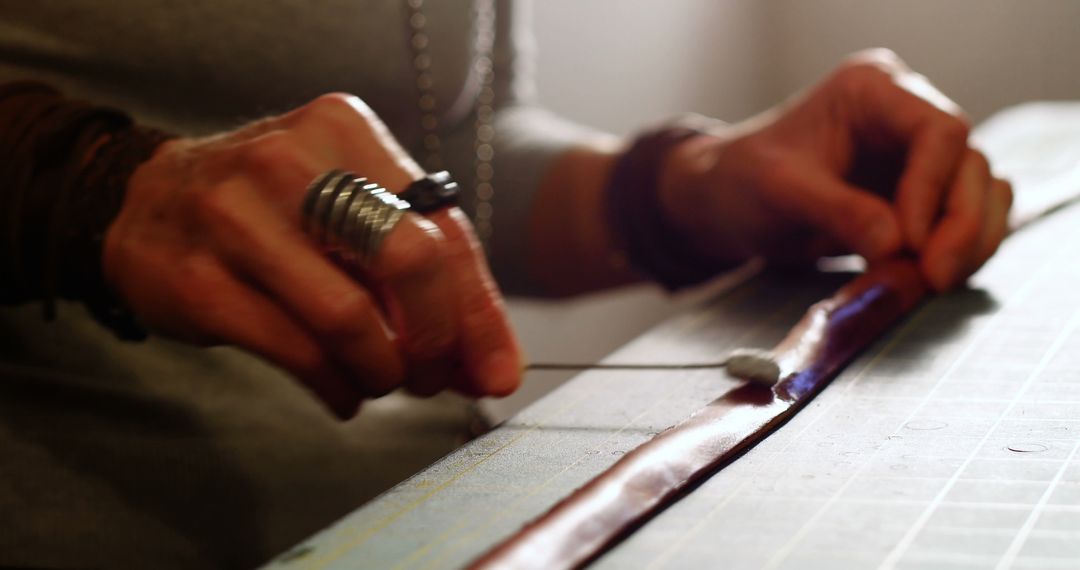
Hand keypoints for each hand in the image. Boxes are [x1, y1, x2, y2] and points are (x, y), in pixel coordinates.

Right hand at [105, 94, 521, 417]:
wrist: (144, 202)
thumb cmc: (272, 209)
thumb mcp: (347, 208)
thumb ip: (421, 272)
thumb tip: (488, 362)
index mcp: (345, 131)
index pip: (443, 226)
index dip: (478, 310)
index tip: (497, 370)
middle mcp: (292, 162)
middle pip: (411, 260)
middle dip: (436, 338)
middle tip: (432, 376)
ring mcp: (236, 218)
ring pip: (351, 318)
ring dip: (383, 371)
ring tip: (381, 381)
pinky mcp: (199, 280)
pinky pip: (298, 352)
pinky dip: (338, 387)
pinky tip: (343, 392)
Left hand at [661, 49, 1011, 290]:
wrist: (725, 204)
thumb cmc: (740, 182)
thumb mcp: (778, 192)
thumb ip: (838, 212)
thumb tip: (897, 244)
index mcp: (873, 92)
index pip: (939, 130)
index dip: (933, 188)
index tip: (907, 242)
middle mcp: (906, 117)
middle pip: (970, 165)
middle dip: (960, 226)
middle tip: (932, 279)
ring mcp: (918, 159)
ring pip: (981, 195)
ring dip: (969, 245)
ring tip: (928, 285)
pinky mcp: (921, 199)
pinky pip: (967, 223)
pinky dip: (960, 254)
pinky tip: (926, 281)